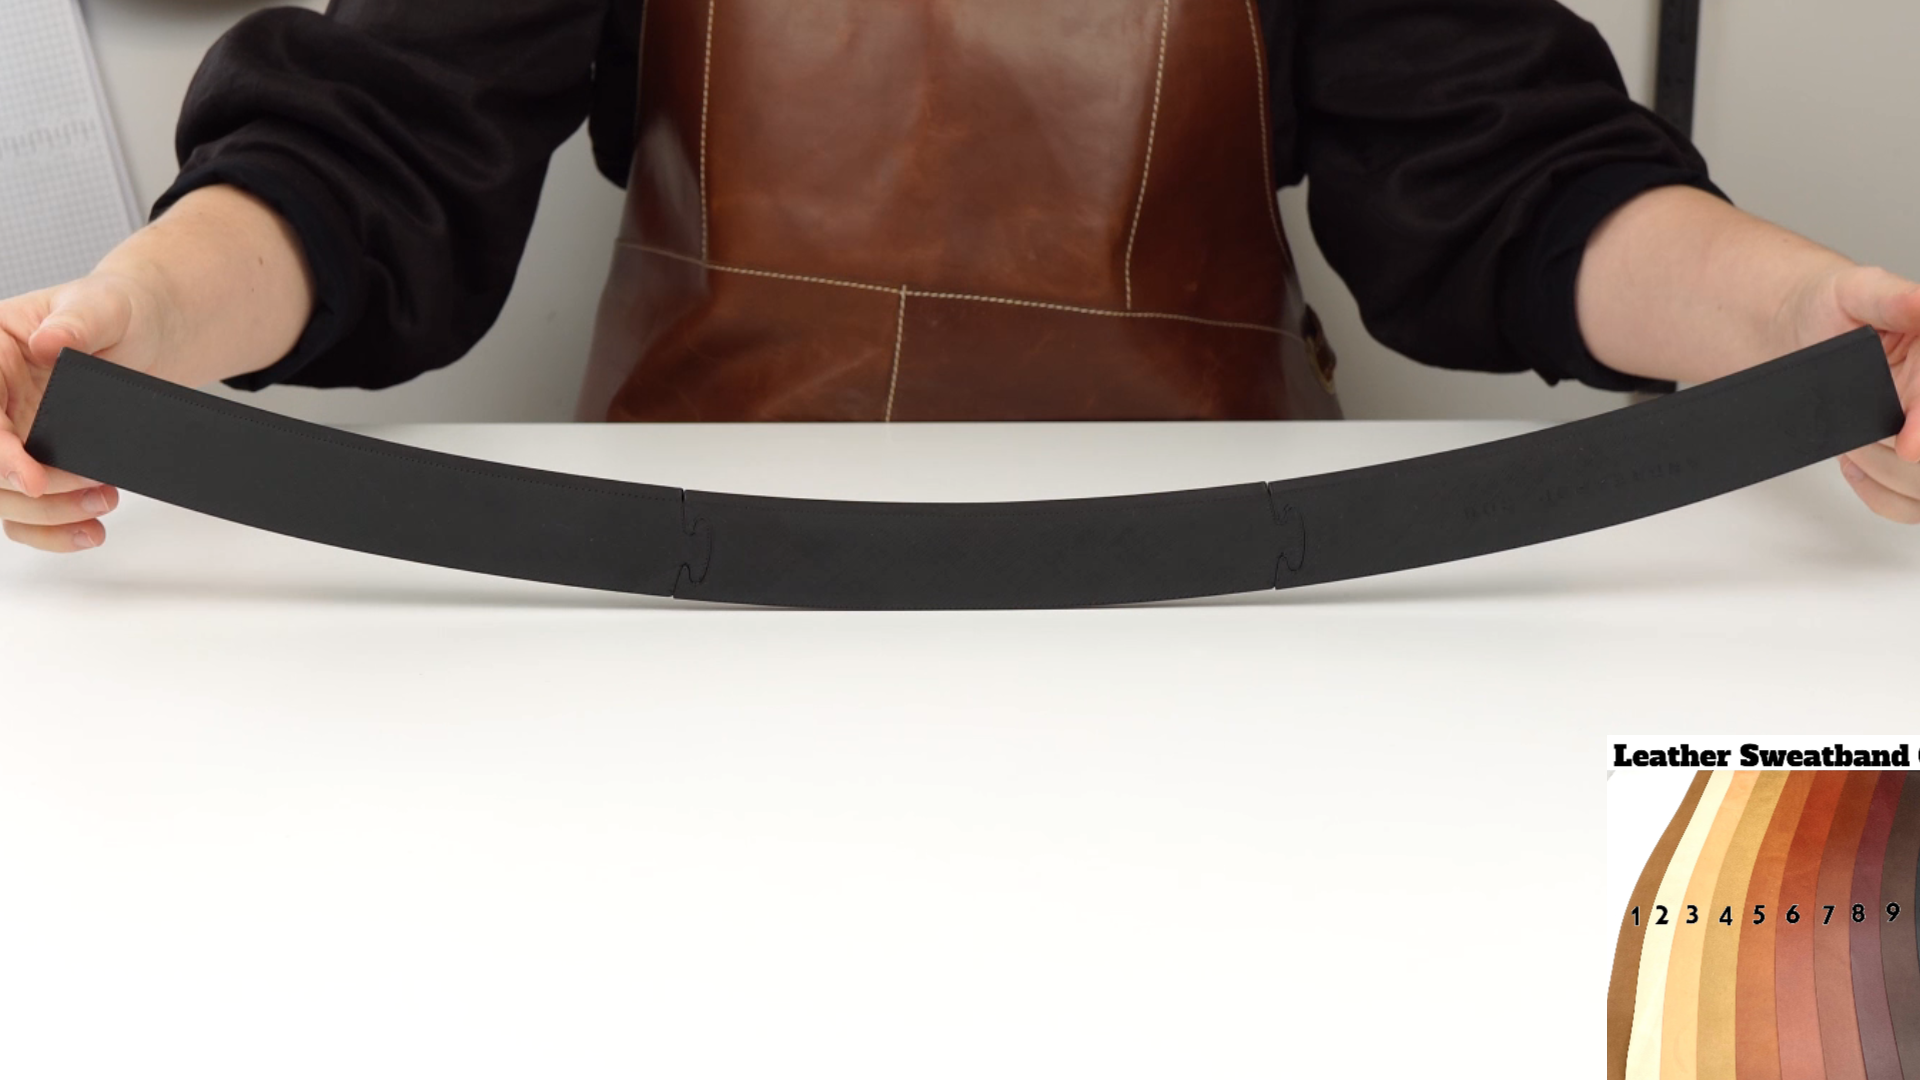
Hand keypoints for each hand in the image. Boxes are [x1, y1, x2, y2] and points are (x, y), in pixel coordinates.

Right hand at [0, 184, 316, 552]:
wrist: (146, 336)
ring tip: (105, 502)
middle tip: (92, 491)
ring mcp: (9, 433)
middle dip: (31, 488)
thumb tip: (51, 343)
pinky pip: (24, 510)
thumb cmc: (117, 313)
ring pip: (3, 495)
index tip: (35, 478)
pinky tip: (88, 530)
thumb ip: (76, 322)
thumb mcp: (102, 305)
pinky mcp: (31, 461)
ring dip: (50, 513)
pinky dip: (52, 530)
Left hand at [1775, 263, 1919, 521]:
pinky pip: (1911, 505)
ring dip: (1886, 474)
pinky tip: (1857, 464)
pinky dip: (1882, 495)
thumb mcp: (1860, 289)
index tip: (1906, 445)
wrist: (1804, 333)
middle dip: (1899, 456)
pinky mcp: (1916, 463)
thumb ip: (1894, 299)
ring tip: (1854, 444)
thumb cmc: (1832, 310)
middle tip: (1860, 441)